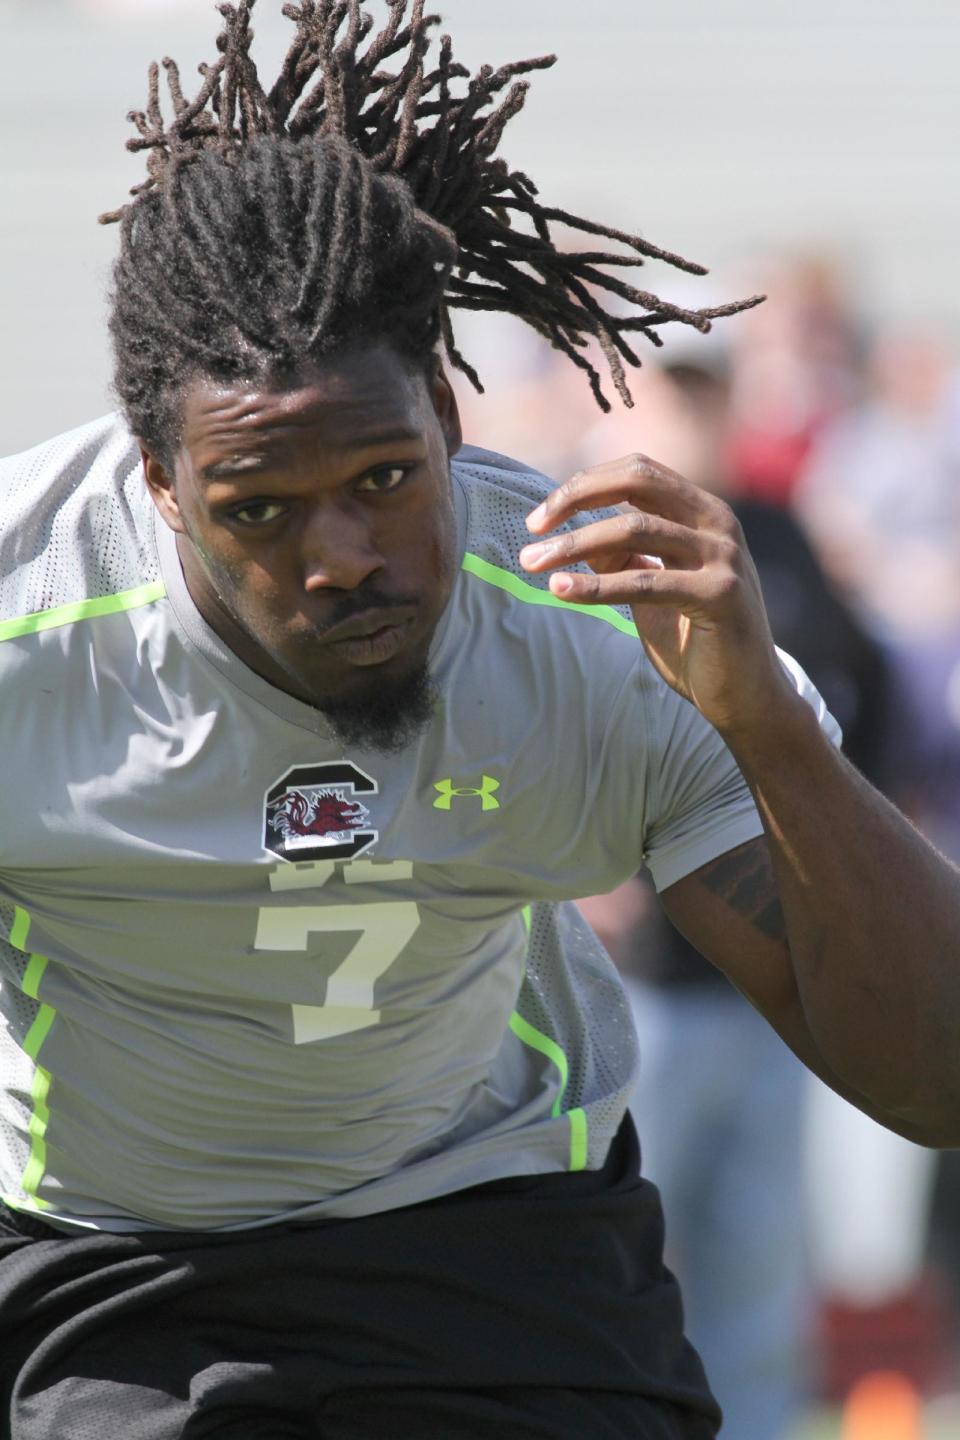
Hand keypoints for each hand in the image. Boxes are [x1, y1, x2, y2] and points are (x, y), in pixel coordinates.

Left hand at [519, 452, 794, 737]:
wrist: (746, 697)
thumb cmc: (695, 641)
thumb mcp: (651, 588)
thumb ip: (622, 556)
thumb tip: (572, 535)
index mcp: (703, 513)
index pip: (638, 471)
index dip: (585, 485)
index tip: (540, 518)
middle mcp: (718, 524)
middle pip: (637, 481)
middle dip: (576, 497)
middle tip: (532, 528)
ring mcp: (724, 557)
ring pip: (634, 529)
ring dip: (573, 545)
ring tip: (532, 564)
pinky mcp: (720, 595)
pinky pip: (644, 582)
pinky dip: (595, 585)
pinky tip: (560, 591)